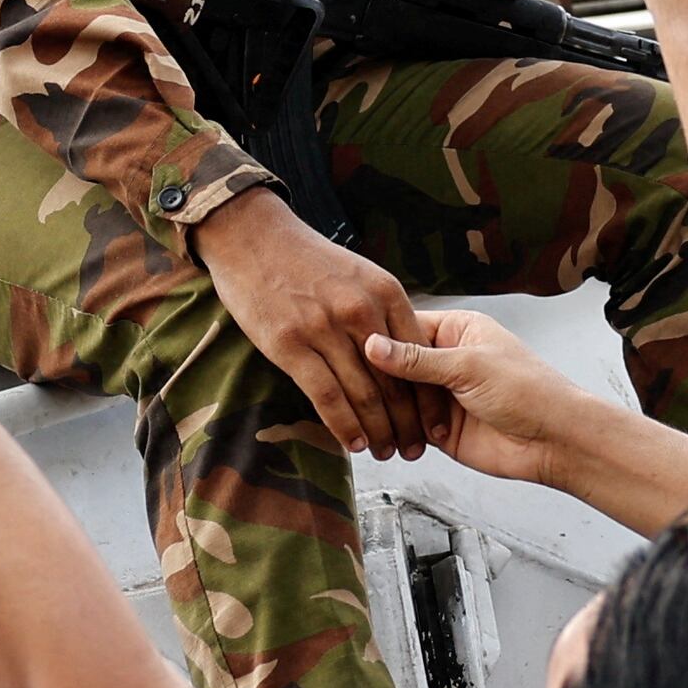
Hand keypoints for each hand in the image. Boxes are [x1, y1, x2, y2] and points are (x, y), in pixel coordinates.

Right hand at [193, 186, 433, 456]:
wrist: (251, 234)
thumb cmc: (305, 258)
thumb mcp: (358, 273)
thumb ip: (382, 311)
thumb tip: (404, 352)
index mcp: (385, 292)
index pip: (420, 356)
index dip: (430, 398)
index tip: (436, 426)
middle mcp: (361, 310)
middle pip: (395, 381)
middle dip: (408, 424)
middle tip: (413, 451)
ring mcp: (325, 327)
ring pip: (363, 394)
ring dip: (377, 432)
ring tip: (385, 453)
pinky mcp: (291, 344)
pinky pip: (326, 395)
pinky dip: (343, 425)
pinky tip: (352, 443)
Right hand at [354, 307, 628, 485]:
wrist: (554, 440)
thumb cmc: (528, 390)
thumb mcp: (468, 365)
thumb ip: (418, 359)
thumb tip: (374, 344)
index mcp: (458, 330)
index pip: (407, 327)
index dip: (379, 337)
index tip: (350, 343)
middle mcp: (448, 359)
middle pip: (398, 364)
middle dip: (378, 375)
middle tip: (348, 379)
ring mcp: (443, 395)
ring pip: (399, 396)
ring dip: (385, 406)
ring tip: (359, 409)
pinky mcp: (440, 428)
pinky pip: (407, 426)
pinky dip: (394, 430)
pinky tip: (376, 430)